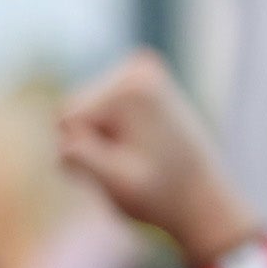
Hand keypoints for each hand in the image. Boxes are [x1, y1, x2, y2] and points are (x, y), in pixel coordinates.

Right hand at [56, 50, 257, 258]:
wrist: (202, 198)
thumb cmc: (159, 196)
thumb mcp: (116, 184)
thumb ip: (85, 160)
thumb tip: (64, 134)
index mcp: (131, 88)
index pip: (65, 120)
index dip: (82, 151)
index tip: (120, 163)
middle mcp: (140, 69)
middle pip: (73, 109)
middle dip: (91, 141)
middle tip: (131, 161)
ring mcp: (145, 72)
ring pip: (84, 111)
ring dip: (101, 139)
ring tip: (139, 154)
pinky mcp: (146, 81)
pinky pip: (99, 105)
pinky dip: (110, 128)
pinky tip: (138, 139)